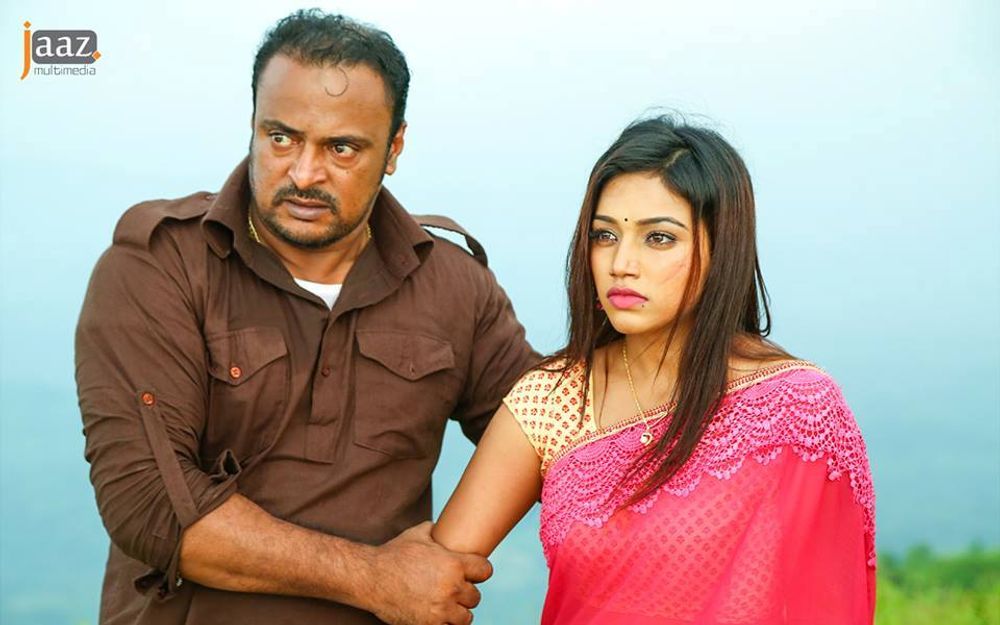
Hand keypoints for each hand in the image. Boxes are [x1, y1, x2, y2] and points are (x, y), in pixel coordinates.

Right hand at [363, 522, 491, 624]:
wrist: (370, 578)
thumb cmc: (393, 554)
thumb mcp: (417, 534)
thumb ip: (435, 530)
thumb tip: (442, 525)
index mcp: (453, 564)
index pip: (485, 570)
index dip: (479, 571)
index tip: (473, 573)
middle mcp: (451, 588)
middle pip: (476, 596)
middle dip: (465, 593)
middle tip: (453, 591)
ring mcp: (440, 609)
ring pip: (466, 617)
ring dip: (458, 612)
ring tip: (448, 607)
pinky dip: (445, 624)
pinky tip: (437, 616)